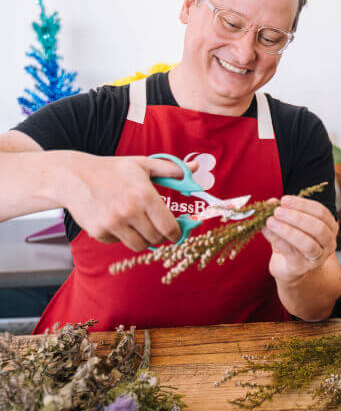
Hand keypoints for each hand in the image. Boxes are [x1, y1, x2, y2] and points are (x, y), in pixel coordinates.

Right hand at [62, 153, 195, 251]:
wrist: (74, 176)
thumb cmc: (113, 170)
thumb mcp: (143, 165)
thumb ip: (172, 169)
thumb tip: (196, 168)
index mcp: (145, 195)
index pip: (169, 227)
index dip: (177, 234)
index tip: (177, 234)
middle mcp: (130, 211)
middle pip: (156, 238)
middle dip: (161, 236)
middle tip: (158, 230)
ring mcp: (113, 223)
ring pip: (139, 245)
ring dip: (144, 239)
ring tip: (140, 226)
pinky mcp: (99, 231)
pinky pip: (119, 243)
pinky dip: (122, 237)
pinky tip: (118, 222)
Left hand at [263, 194, 338, 283]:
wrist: (289, 268)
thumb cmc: (293, 243)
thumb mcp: (290, 224)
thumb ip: (283, 211)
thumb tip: (272, 201)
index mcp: (329, 227)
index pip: (321, 212)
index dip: (303, 204)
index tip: (285, 200)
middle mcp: (328, 243)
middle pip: (318, 228)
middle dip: (296, 217)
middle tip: (278, 211)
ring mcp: (317, 258)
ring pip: (307, 243)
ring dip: (287, 230)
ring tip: (271, 221)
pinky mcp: (301, 267)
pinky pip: (290, 252)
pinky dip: (277, 240)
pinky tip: (267, 231)